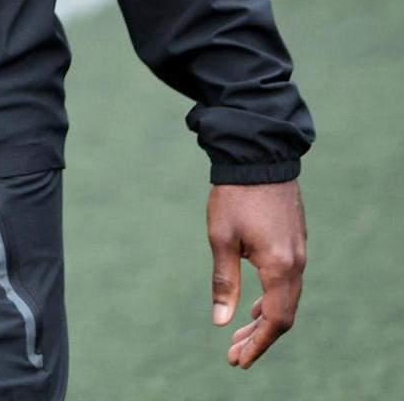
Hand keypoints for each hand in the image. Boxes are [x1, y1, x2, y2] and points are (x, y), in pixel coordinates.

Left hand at [207, 180, 305, 369]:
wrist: (259, 159)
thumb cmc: (235, 197)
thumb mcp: (221, 239)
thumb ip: (224, 282)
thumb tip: (221, 321)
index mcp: (280, 267)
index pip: (275, 319)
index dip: (257, 343)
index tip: (238, 360)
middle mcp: (297, 265)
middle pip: (283, 314)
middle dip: (259, 338)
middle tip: (234, 356)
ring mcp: (299, 254)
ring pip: (286, 298)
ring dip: (263, 320)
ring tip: (239, 336)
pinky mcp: (295, 244)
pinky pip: (287, 283)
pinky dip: (270, 300)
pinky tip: (253, 307)